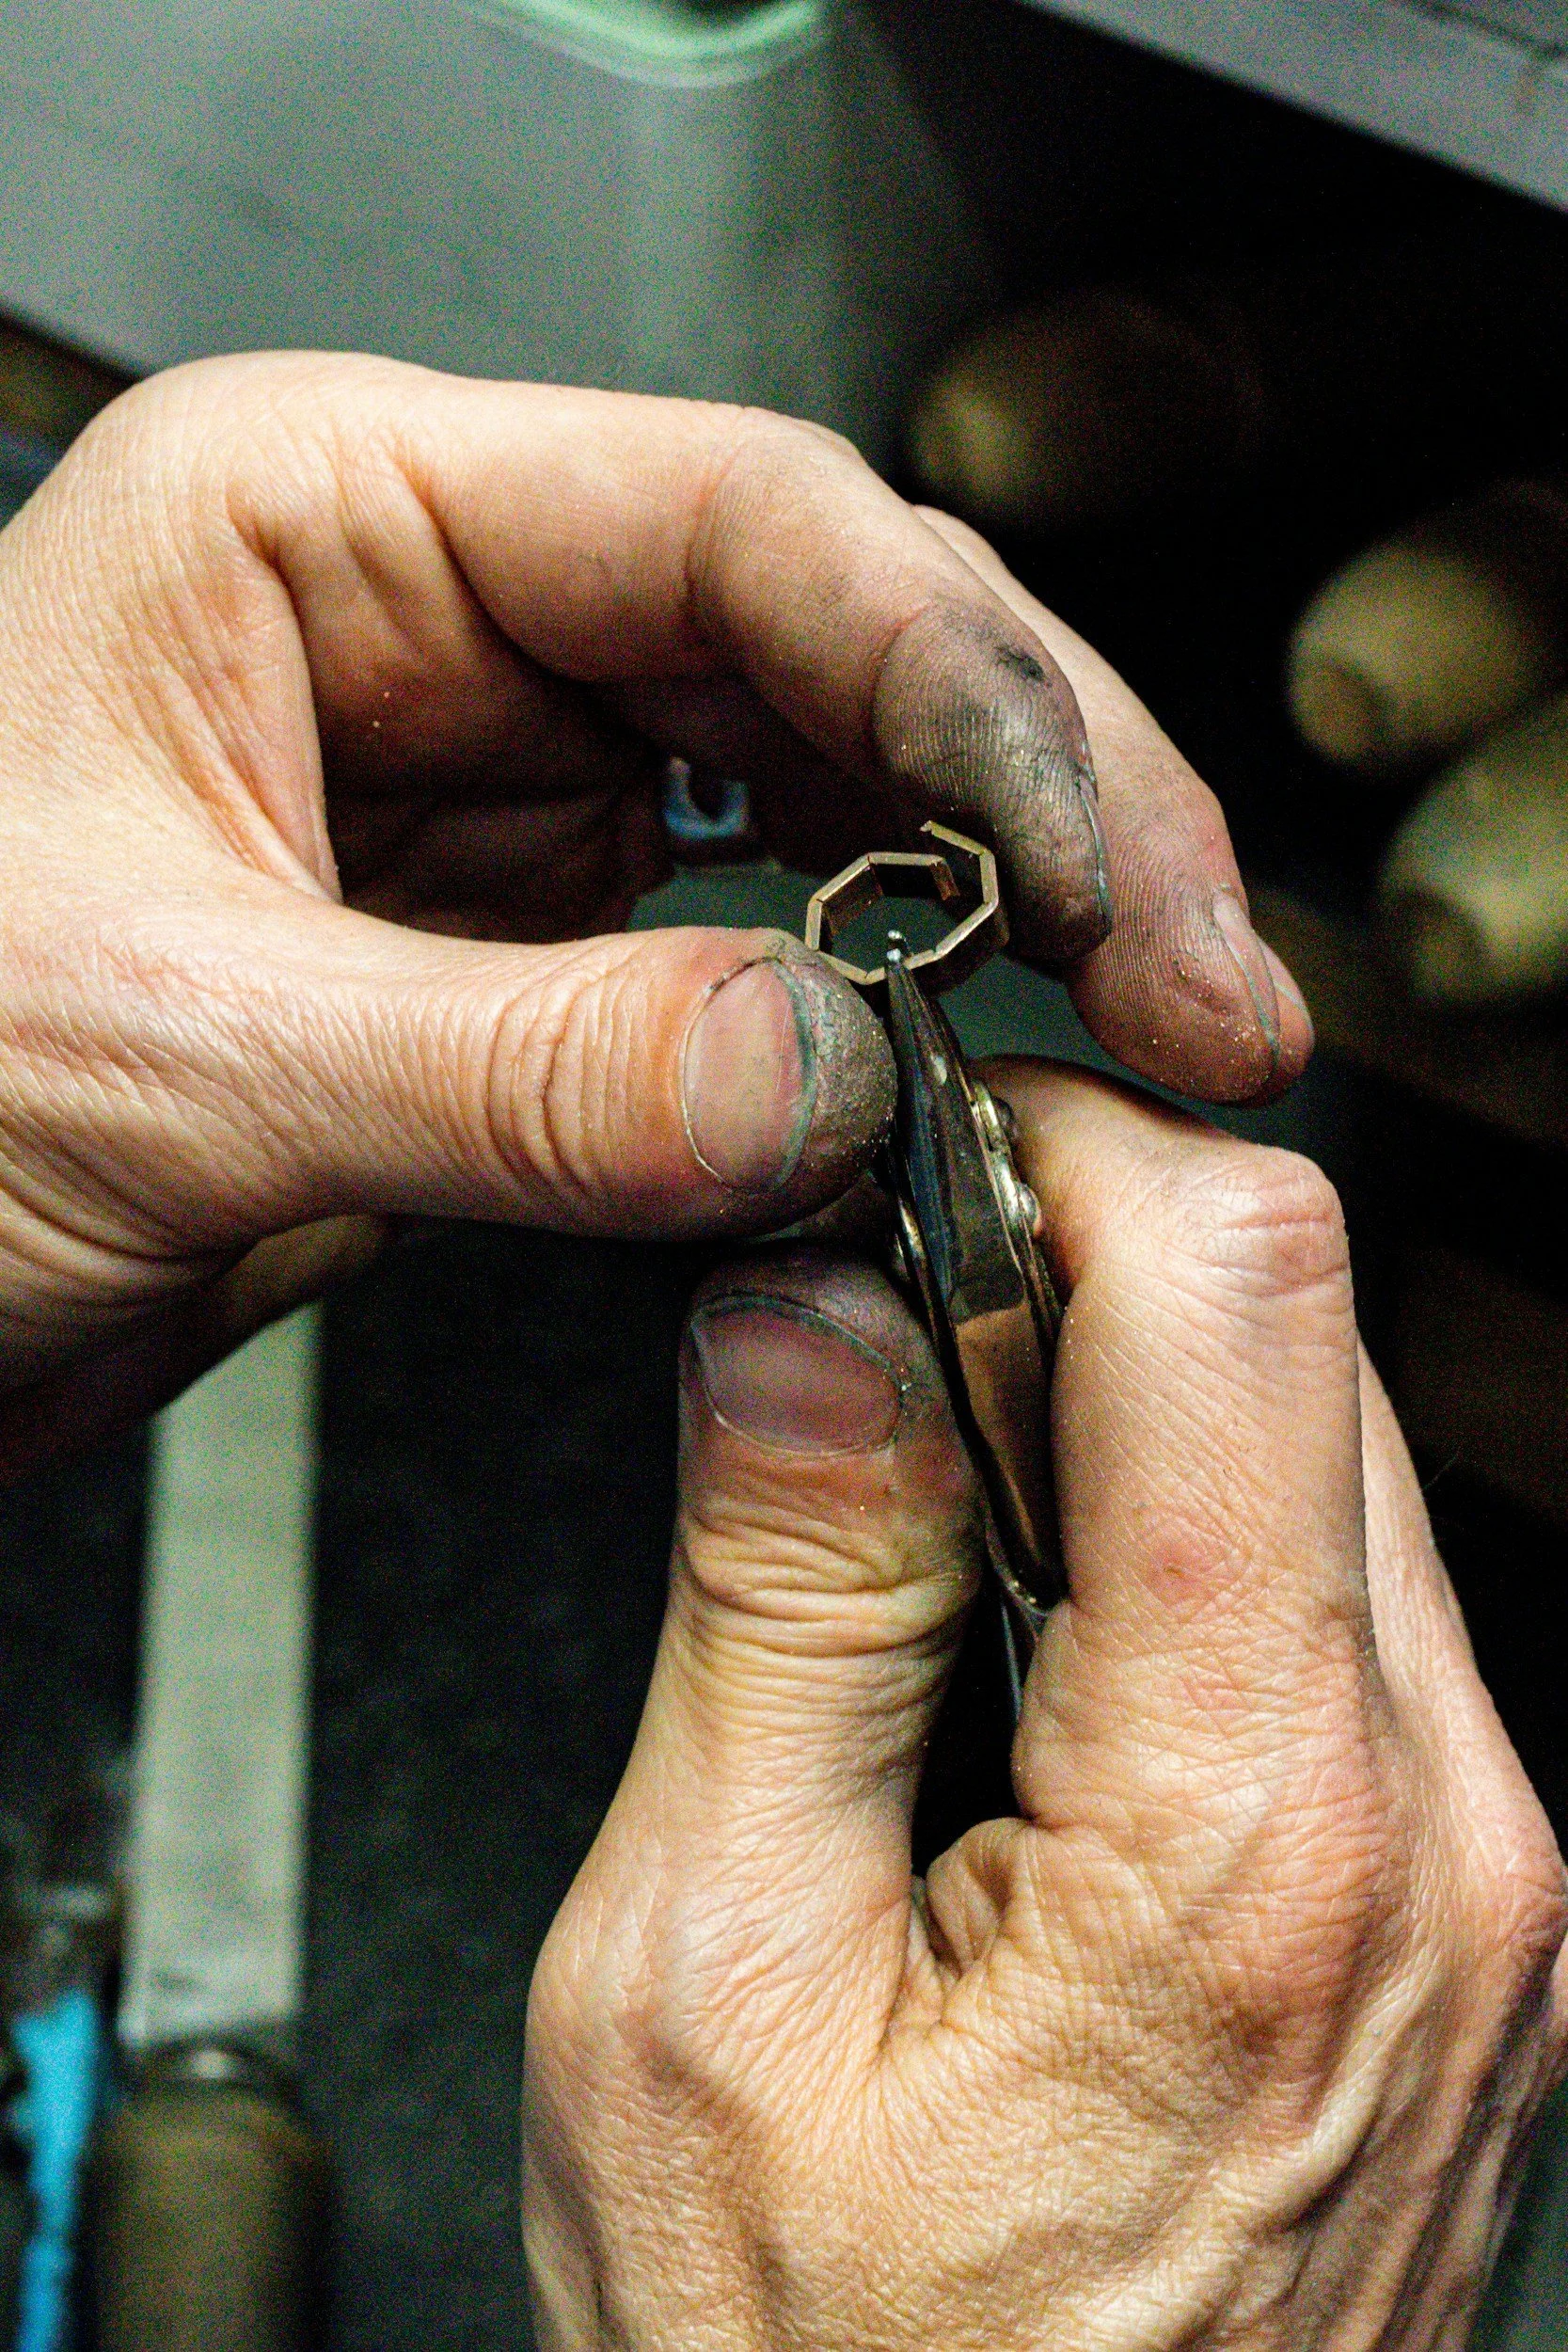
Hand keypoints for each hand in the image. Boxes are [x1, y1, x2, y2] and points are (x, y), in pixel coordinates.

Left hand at [0, 357, 1307, 1462]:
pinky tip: (973, 1070)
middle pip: (839, 641)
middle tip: (1208, 972)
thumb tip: (823, 1071)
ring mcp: (499, 785)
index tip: (1116, 868)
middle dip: (1050, 803)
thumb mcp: (165, 1064)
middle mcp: (435, 623)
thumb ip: (512, 1073)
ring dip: (1002, 907)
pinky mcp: (525, 946)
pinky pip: (760, 947)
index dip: (970, 687)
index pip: (741, 528)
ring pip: (833, 791)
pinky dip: (881, 1019)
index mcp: (322, 522)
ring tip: (1151, 1027)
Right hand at [524, 1063, 1564, 2349]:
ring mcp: (1480, 1889)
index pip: (1239, 1278)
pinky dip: (1185, 1556)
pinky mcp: (1460, 1924)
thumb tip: (804, 1310)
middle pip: (1307, 1338)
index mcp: (1246, 1827)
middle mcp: (1436, 1840)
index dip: (1054, 1155)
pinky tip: (1031, 1669)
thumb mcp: (701, 1987)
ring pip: (1331, 1458)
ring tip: (927, 1543)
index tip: (904, 1176)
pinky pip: (1347, 1620)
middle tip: (872, 1359)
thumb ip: (780, 1599)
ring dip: (1123, 1417)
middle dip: (1079, 1271)